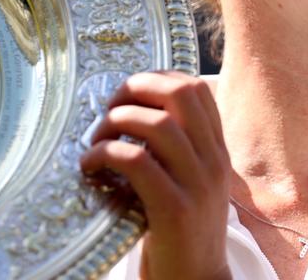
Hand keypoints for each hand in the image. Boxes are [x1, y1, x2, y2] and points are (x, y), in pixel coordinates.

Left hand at [79, 71, 231, 279]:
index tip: (128, 95)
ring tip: (96, 141)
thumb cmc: (180, 230)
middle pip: (180, 94)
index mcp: (217, 151)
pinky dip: (106, 154)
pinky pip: (137, 161)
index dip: (156, 78)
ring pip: (157, 124)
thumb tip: (128, 111)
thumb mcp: (188, 182)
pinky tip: (91, 166)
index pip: (196, 88)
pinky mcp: (175, 210)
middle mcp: (214, 162)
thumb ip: (173, 150)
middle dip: (136, 89)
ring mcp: (198, 185)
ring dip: (115, 123)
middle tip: (109, 109)